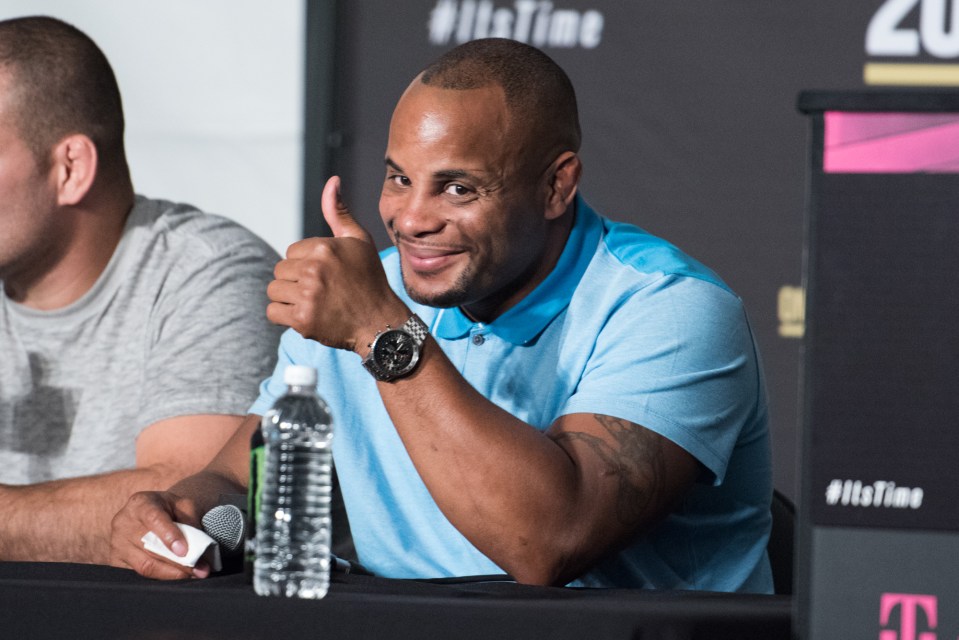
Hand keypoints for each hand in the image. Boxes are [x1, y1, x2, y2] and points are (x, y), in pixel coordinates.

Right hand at [109, 490, 208, 579]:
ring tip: (192, 575)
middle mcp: (124, 523)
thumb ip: (190, 519)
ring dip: (171, 574)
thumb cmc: (165, 509)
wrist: (142, 514)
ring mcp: (117, 544)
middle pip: (150, 548)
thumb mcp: (180, 504)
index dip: (169, 536)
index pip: (154, 519)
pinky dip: (160, 579)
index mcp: (140, 504)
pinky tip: (176, 577)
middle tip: (200, 570)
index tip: (184, 551)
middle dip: (178, 562)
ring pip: (144, 566)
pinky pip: (139, 575)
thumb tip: (197, 544)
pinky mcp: (116, 561)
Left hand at [266, 176, 408, 351]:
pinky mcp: (302, 320)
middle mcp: (314, 270)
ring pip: (274, 291)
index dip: (306, 264)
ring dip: (288, 298)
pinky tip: (306, 315)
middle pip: (280, 271)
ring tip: (313, 303)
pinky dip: (284, 316)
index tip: (328, 275)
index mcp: (324, 248)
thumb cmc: (369, 279)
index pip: (291, 252)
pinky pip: (273, 312)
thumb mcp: (359, 241)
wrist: (381, 322)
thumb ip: (339, 212)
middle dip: (296, 281)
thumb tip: (332, 181)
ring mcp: (308, 296)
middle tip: (321, 292)